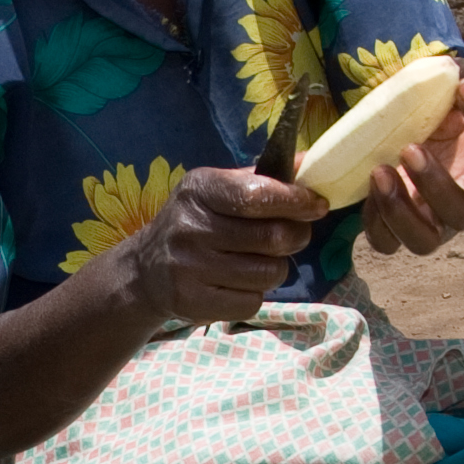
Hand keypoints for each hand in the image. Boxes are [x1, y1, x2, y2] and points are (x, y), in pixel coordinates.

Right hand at [107, 165, 328, 322]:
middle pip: (272, 238)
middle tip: (293, 235)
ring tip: (258, 261)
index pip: (256, 196)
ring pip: (268, 273)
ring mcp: (188, 267)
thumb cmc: (196, 222)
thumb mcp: (219, 190)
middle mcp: (190, 227)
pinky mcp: (192, 301)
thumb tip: (311, 162)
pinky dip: (254, 294)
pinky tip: (237, 283)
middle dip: (295, 236)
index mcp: (198, 190)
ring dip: (275, 268)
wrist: (146, 270)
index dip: (294, 202)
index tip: (317, 205)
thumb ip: (264, 178)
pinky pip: (252, 301)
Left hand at [361, 72, 463, 255]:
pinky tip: (367, 187)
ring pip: (425, 240)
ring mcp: (430, 223)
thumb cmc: (423, 120)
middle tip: (409, 149)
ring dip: (401, 211)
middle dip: (436, 185)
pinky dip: (375, 220)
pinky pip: (387, 243)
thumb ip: (448, 83)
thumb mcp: (438, 99)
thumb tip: (451, 68)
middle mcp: (463, 199)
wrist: (391, 141)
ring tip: (378, 171)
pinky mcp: (396, 233)